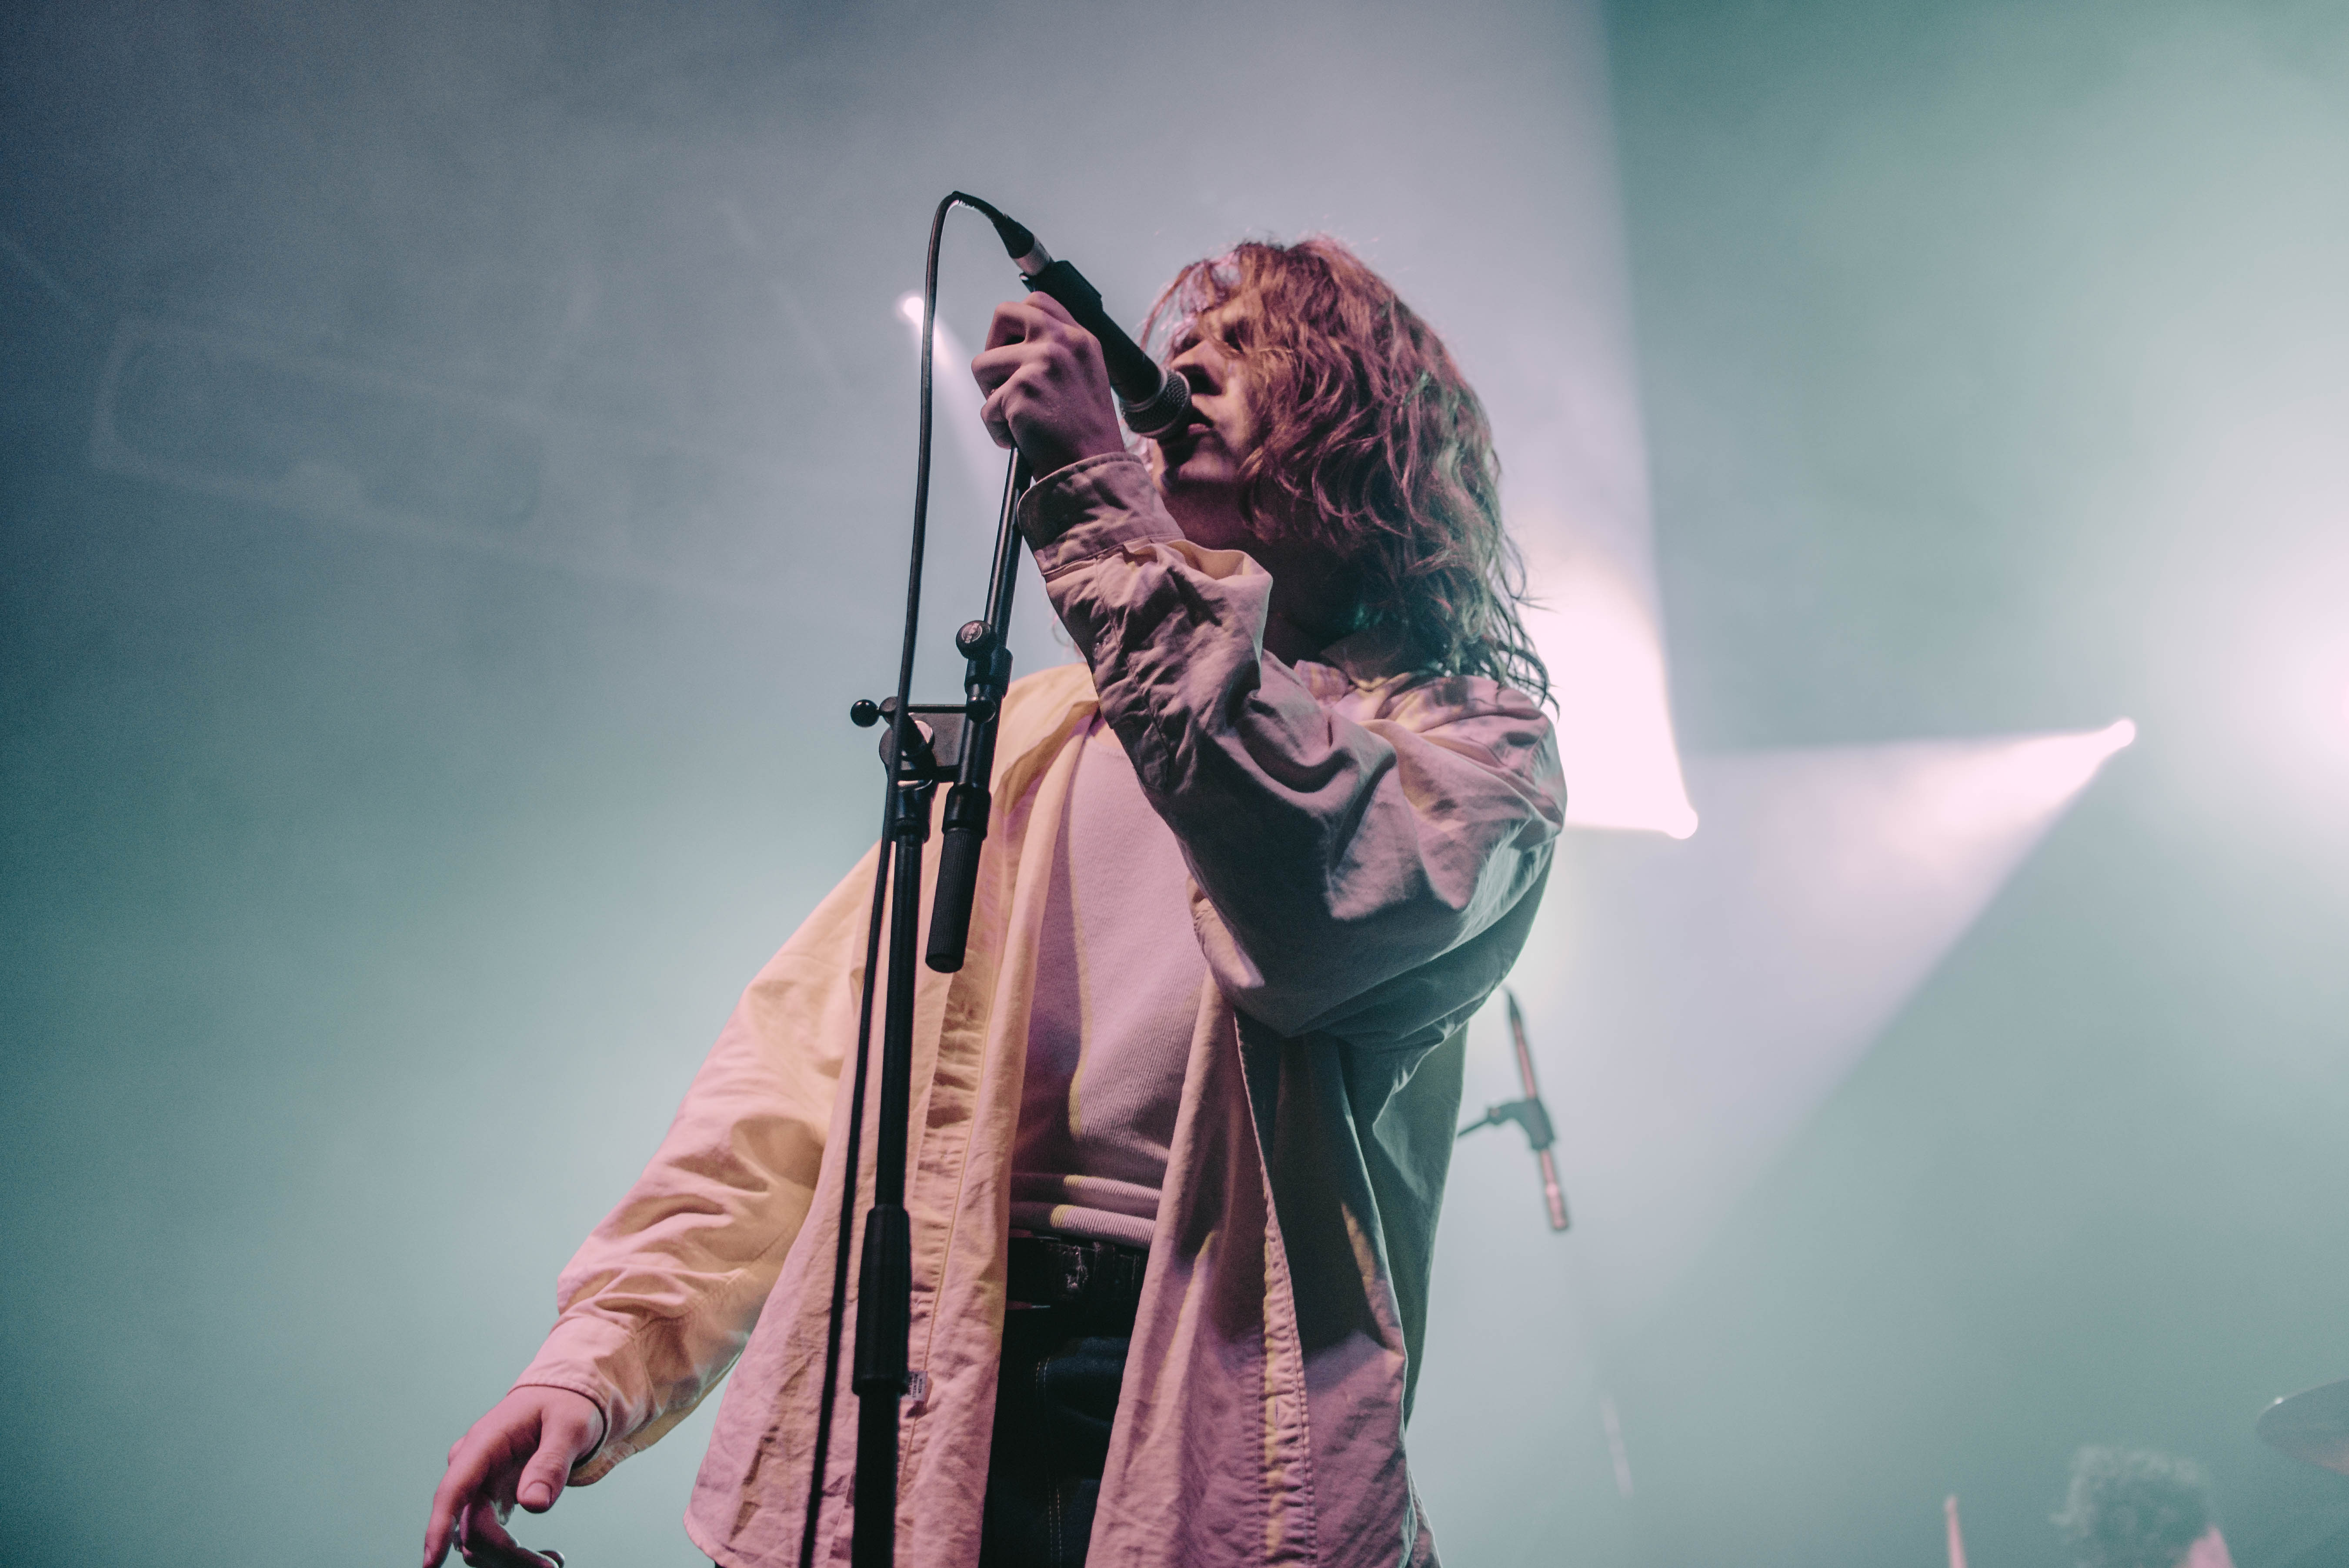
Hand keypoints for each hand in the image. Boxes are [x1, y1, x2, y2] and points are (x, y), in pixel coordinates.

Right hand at [423, 1385, 603, 1567]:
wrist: (561, 1399)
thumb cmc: (566, 1406)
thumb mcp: (570, 1426)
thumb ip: (551, 1463)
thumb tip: (533, 1504)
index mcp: (485, 1442)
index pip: (453, 1490)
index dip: (438, 1528)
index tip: (431, 1564)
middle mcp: (471, 1467)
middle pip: (471, 1527)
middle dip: (504, 1556)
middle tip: (549, 1567)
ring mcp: (476, 1485)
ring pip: (475, 1538)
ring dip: (506, 1559)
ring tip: (550, 1562)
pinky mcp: (486, 1499)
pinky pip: (486, 1535)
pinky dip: (508, 1553)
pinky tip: (541, 1558)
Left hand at [970, 292, 1127, 475]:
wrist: (1094, 468)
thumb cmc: (1087, 435)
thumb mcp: (1086, 377)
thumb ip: (1060, 353)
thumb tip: (1017, 346)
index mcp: (1080, 339)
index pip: (1037, 303)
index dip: (1014, 325)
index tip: (1011, 349)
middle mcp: (1063, 343)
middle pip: (1004, 314)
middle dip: (992, 348)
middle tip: (1001, 378)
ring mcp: (1042, 363)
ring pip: (982, 365)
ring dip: (991, 395)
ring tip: (1016, 416)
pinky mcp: (1021, 389)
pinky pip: (986, 407)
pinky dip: (997, 428)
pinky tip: (1020, 438)